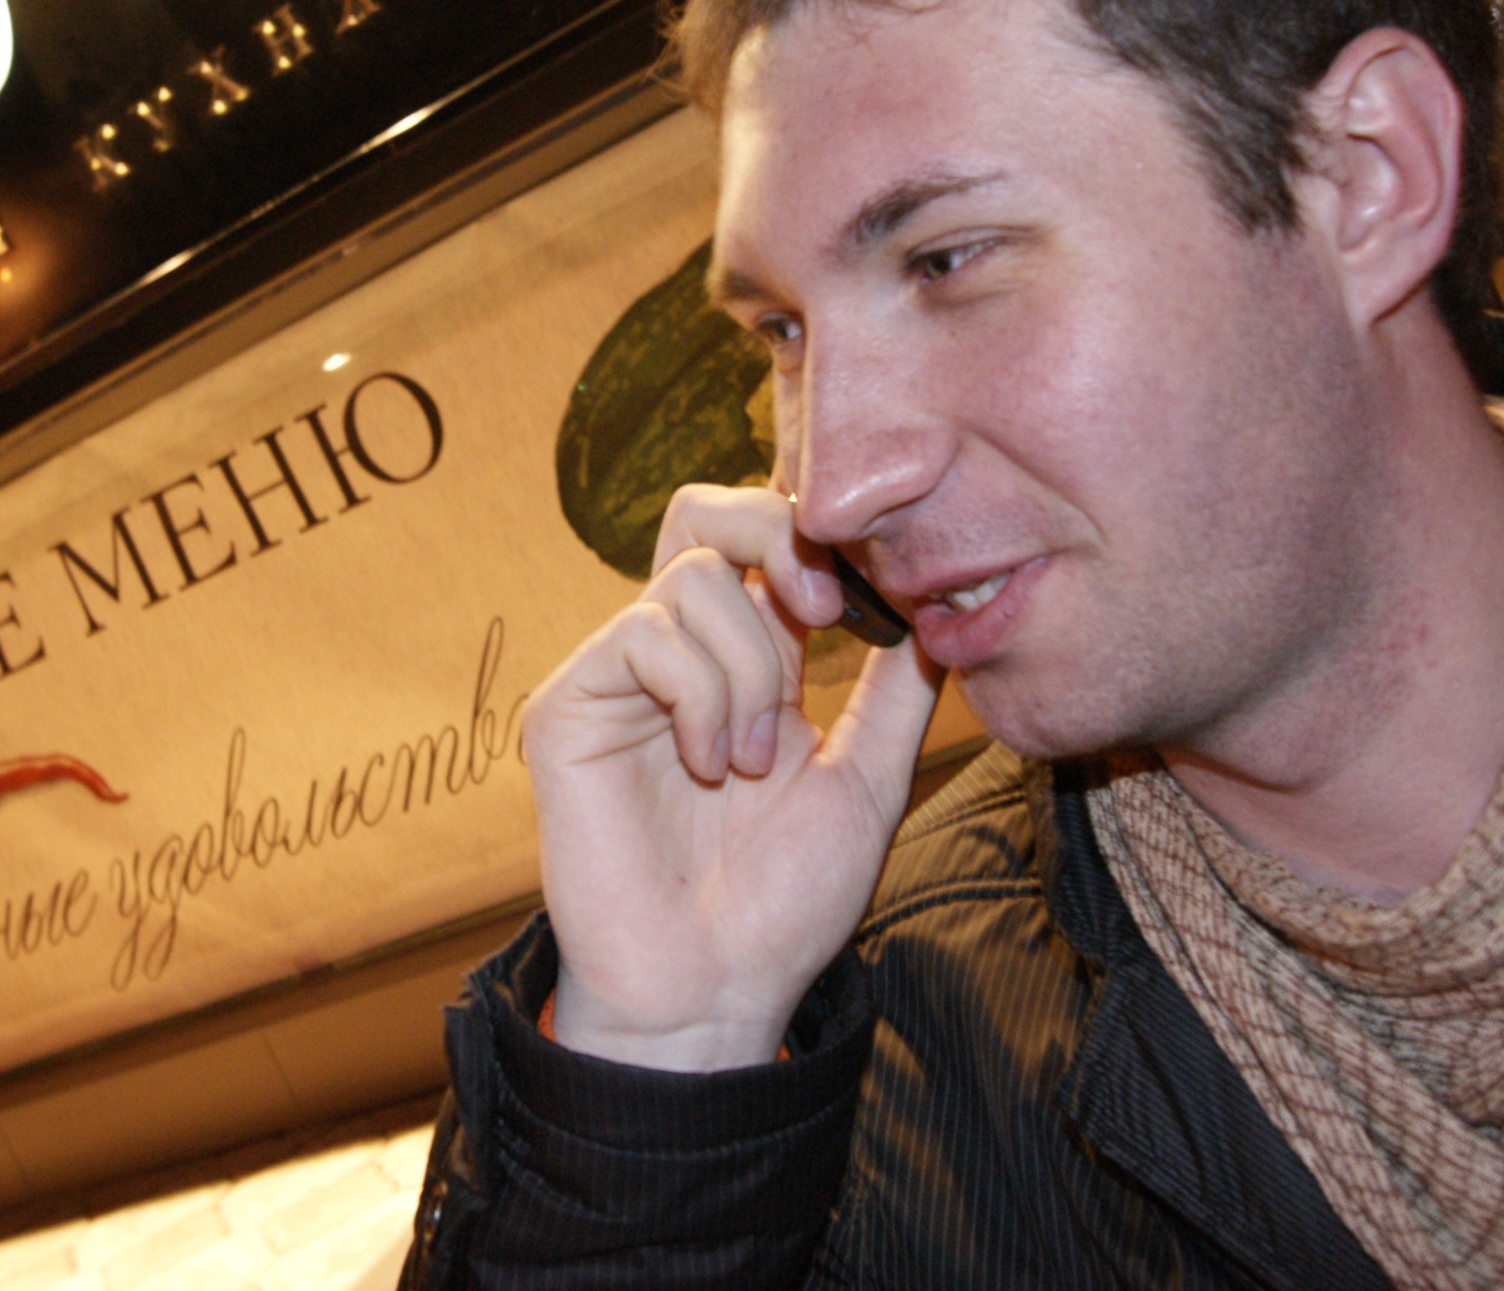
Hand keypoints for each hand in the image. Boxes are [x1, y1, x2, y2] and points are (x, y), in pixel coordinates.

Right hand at [529, 484, 942, 1070]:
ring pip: (691, 579)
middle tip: (821, 613)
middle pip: (702, 512)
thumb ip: (896, 693)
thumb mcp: (867, 780)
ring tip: (755, 763)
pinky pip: (643, 636)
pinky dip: (700, 697)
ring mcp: (615, 677)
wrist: (715, 990)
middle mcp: (675, 654)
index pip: (759, 539)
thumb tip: (935, 609)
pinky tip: (709, 767)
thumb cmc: (783, 904)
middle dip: (773, 537)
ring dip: (751, 670)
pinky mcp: (568, 708)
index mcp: (742, 661)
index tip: (867, 600)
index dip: (813, 539)